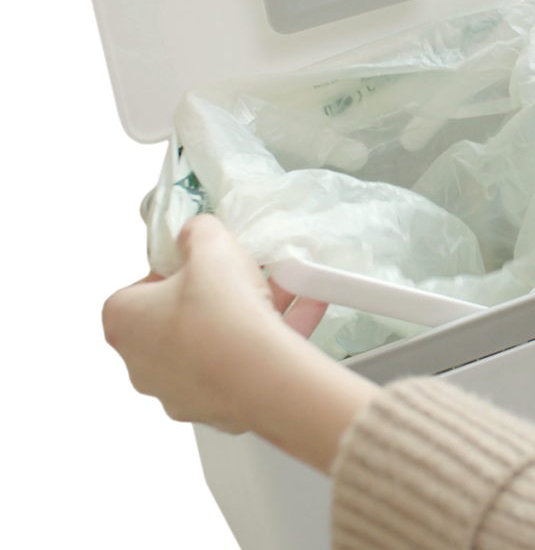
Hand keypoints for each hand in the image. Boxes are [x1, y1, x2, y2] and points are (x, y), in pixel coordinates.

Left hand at [100, 214, 328, 433]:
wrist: (260, 376)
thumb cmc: (222, 307)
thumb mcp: (211, 244)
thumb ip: (198, 231)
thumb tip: (195, 234)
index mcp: (123, 322)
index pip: (137, 289)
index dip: (172, 271)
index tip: (204, 264)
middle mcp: (140, 364)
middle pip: (176, 318)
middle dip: (212, 296)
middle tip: (243, 277)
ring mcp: (176, 392)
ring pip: (211, 343)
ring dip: (245, 317)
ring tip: (287, 286)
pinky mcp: (214, 408)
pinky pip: (239, 366)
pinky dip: (266, 342)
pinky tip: (306, 310)